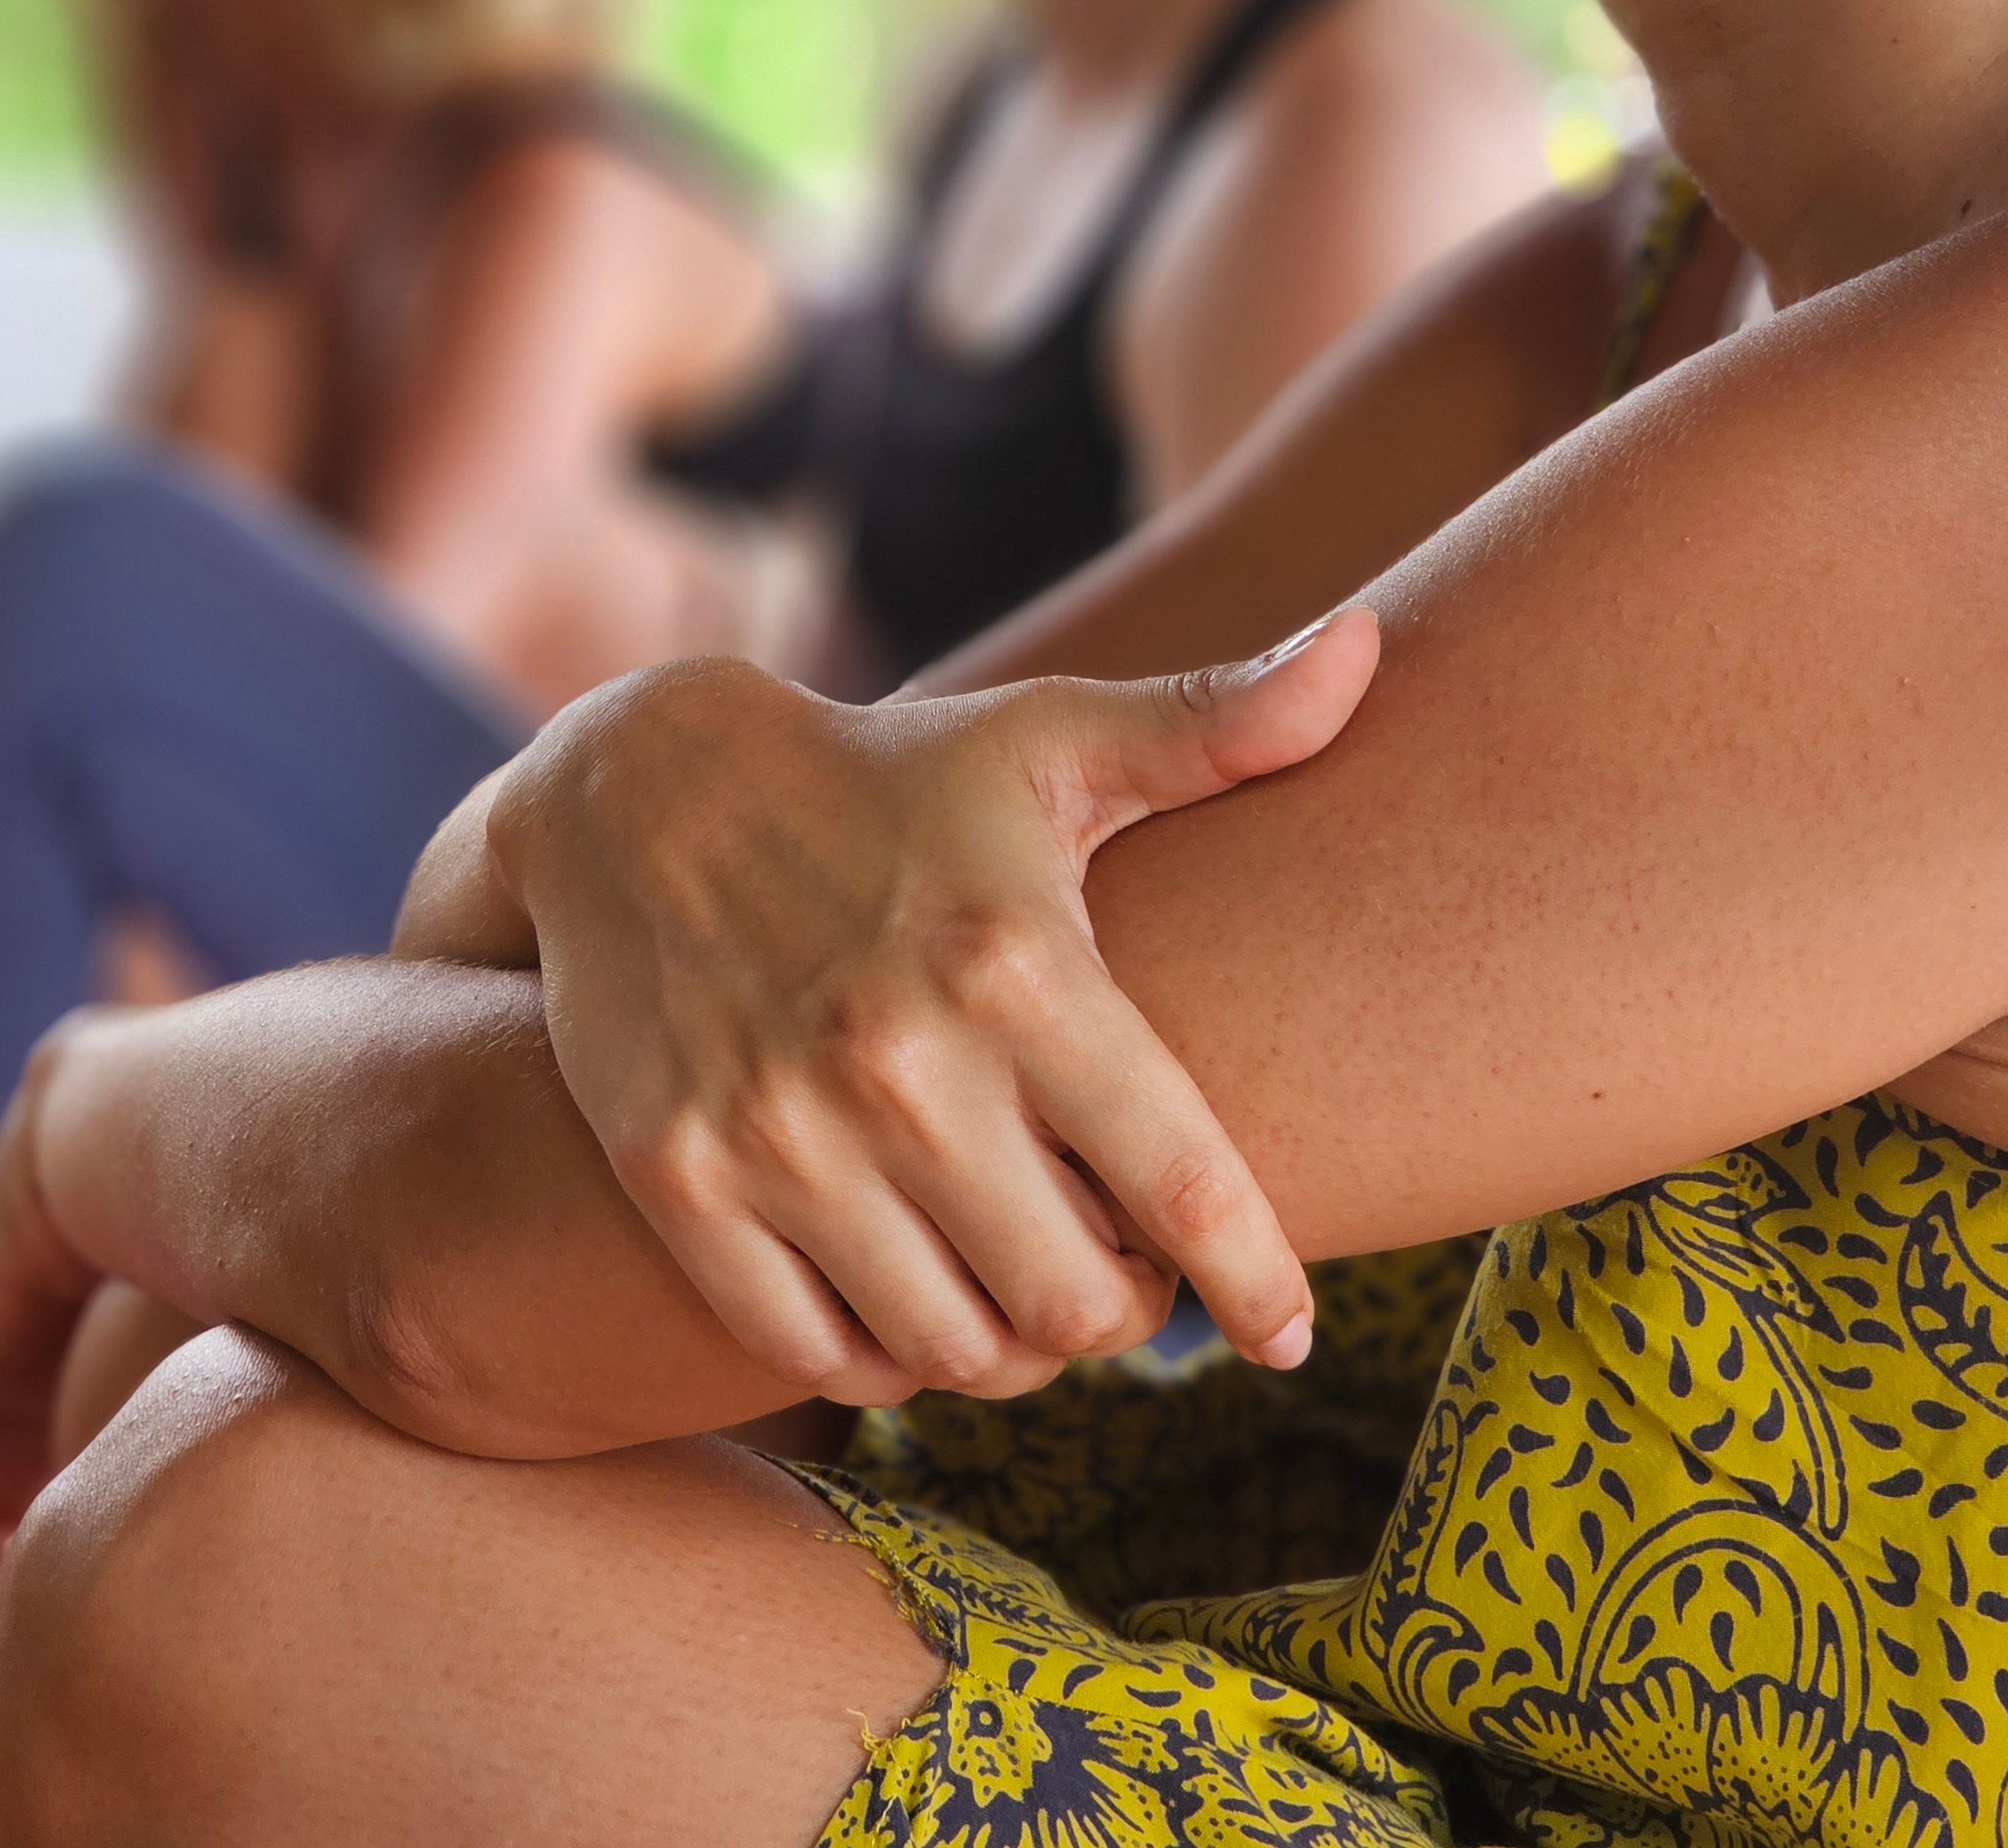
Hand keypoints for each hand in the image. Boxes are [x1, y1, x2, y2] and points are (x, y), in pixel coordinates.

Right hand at [493, 608, 1379, 1409]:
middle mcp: (901, 1061)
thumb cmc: (889, 775)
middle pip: (1077, 1301)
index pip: (1181, 1180)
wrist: (640, 790)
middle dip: (1124, 1312)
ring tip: (1025, 1285)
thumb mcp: (1047, 738)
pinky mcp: (683, 1179)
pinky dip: (885, 1357)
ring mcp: (781, 1131)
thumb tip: (1368, 649)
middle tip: (1124, 1273)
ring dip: (1011, 1346)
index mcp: (1017, 962)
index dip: (1255, 1278)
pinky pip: (817, 1352)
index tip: (1286, 1331)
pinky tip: (914, 1298)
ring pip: (955, 1350)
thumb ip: (1216, 724)